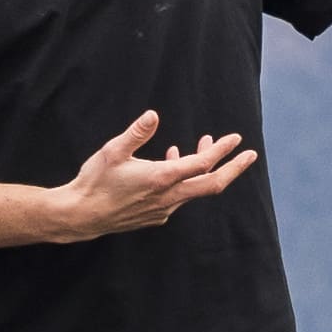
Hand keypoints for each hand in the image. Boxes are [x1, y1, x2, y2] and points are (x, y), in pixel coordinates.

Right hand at [54, 107, 261, 239]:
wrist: (81, 216)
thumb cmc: (95, 181)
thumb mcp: (113, 151)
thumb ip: (136, 133)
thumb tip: (153, 115)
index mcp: (161, 179)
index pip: (202, 164)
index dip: (221, 150)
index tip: (235, 139)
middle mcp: (168, 197)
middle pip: (211, 185)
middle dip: (233, 169)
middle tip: (250, 155)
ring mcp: (163, 209)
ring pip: (194, 189)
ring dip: (203, 168)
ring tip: (203, 144)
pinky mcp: (155, 215)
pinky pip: (180, 196)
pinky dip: (185, 178)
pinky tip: (172, 161)